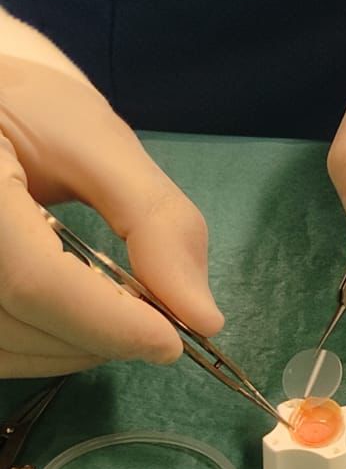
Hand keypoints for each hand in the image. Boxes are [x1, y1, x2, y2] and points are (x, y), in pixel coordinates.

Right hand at [0, 36, 222, 376]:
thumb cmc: (27, 113)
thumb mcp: (93, 139)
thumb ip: (154, 218)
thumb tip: (202, 316)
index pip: (35, 280)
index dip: (108, 322)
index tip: (172, 341)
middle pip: (23, 325)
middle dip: (103, 336)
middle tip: (152, 316)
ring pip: (11, 353)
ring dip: (79, 349)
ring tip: (112, 309)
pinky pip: (2, 355)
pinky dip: (50, 351)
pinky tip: (73, 319)